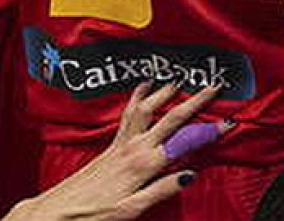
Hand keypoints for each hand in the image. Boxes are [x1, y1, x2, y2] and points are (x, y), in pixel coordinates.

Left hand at [4, 83, 228, 220]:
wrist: (54, 213)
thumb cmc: (92, 214)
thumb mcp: (131, 209)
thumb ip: (161, 190)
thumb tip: (190, 174)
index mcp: (145, 164)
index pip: (185, 143)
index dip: (209, 131)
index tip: (229, 122)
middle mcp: (134, 148)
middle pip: (171, 117)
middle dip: (195, 100)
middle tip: (214, 85)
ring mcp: (121, 144)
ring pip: (147, 108)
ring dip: (164, 91)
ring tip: (177, 76)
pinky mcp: (111, 145)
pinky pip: (130, 114)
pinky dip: (139, 97)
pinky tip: (142, 87)